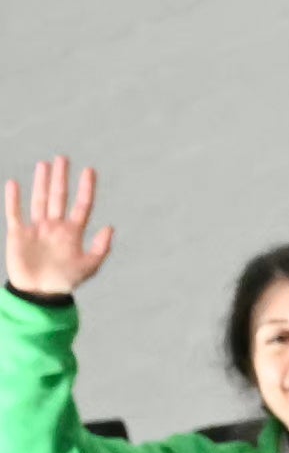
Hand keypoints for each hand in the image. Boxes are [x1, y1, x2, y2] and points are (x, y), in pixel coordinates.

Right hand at [2, 156, 110, 301]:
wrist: (40, 294)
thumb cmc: (65, 282)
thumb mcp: (89, 267)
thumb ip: (100, 248)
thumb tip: (110, 227)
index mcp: (73, 232)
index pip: (82, 205)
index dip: (86, 188)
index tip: (90, 170)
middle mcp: (55, 226)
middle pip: (59, 197)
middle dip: (61, 178)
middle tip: (63, 158)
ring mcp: (36, 228)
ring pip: (40, 200)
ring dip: (42, 183)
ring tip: (45, 164)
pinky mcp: (18, 234)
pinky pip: (15, 213)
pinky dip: (14, 199)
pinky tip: (14, 183)